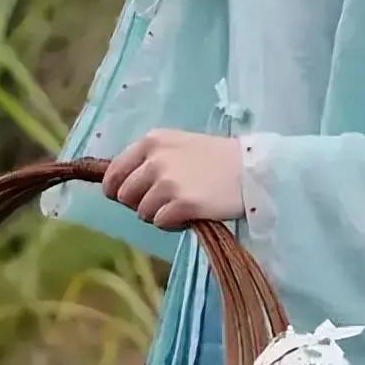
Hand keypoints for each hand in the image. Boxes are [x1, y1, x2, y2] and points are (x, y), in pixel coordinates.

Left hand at [102, 129, 244, 229]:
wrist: (250, 169)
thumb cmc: (214, 157)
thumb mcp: (178, 145)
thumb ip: (150, 159)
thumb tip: (123, 185)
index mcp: (152, 141)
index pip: (114, 171)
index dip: (115, 188)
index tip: (123, 197)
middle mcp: (155, 159)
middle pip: (124, 195)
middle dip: (139, 203)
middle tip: (161, 202)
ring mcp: (167, 182)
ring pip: (142, 212)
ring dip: (157, 215)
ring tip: (180, 206)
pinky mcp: (182, 204)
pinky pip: (160, 223)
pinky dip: (172, 224)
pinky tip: (189, 213)